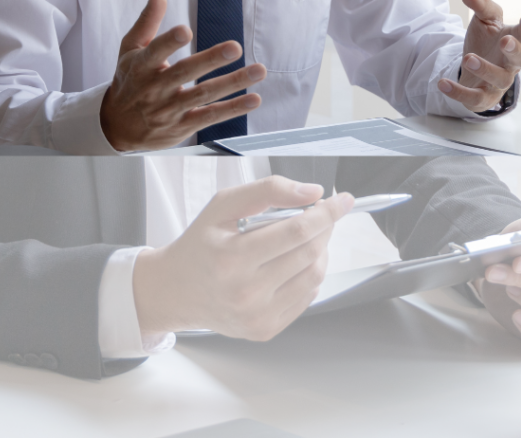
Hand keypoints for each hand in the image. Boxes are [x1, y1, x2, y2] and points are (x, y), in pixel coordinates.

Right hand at [100, 0, 265, 150]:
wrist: (116, 128)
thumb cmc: (129, 80)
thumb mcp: (130, 49)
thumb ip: (148, 19)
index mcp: (141, 66)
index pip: (155, 52)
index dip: (169, 42)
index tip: (185, 31)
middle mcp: (156, 88)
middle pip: (185, 72)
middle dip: (210, 60)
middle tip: (234, 47)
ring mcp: (170, 109)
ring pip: (204, 94)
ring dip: (233, 83)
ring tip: (258, 70)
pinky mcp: (183, 125)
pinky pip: (210, 116)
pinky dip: (233, 109)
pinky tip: (253, 99)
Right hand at [132, 175, 354, 340]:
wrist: (177, 290)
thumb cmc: (201, 243)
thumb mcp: (223, 205)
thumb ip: (268, 190)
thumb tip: (311, 192)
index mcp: (232, 258)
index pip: (297, 231)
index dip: (326, 212)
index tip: (343, 200)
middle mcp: (246, 293)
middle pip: (310, 253)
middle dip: (325, 227)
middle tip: (321, 213)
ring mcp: (257, 316)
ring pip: (314, 275)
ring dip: (320, 250)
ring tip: (306, 237)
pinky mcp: (266, 330)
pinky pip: (306, 297)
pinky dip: (309, 273)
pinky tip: (293, 261)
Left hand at [437, 0, 520, 113]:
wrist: (472, 68)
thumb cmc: (485, 40)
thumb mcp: (483, 19)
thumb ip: (479, 4)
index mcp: (514, 39)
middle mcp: (511, 63)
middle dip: (514, 50)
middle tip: (505, 42)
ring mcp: (499, 82)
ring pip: (500, 79)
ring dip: (485, 69)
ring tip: (467, 58)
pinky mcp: (484, 98)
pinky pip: (474, 98)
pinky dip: (458, 92)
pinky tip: (443, 83)